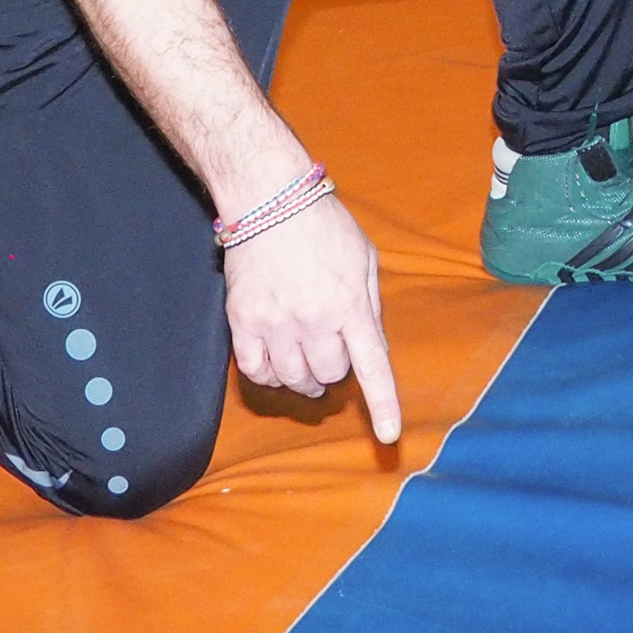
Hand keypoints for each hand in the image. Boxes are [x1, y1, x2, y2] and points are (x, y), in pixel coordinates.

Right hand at [221, 193, 403, 442]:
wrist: (269, 196)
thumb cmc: (321, 222)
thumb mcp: (364, 258)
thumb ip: (370, 306)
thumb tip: (374, 350)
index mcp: (350, 303)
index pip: (372, 366)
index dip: (382, 406)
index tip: (389, 437)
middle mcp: (314, 318)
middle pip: (330, 375)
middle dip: (335, 368)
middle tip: (330, 346)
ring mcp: (275, 322)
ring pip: (293, 379)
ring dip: (303, 377)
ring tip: (304, 359)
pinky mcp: (242, 319)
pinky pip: (255, 371)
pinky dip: (267, 374)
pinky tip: (274, 359)